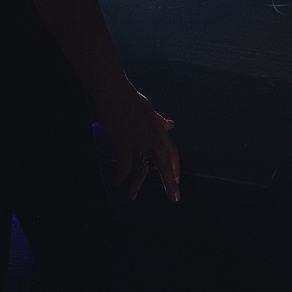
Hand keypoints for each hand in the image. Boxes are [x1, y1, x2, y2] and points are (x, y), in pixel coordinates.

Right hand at [99, 84, 180, 201]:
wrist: (115, 93)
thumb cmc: (131, 99)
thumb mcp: (150, 110)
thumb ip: (160, 121)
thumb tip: (171, 125)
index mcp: (160, 131)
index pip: (172, 153)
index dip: (175, 167)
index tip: (177, 178)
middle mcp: (153, 140)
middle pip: (164, 166)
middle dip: (170, 183)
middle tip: (175, 198)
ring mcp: (138, 144)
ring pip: (142, 171)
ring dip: (137, 185)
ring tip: (132, 196)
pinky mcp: (124, 145)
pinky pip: (124, 167)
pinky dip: (121, 176)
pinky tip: (117, 181)